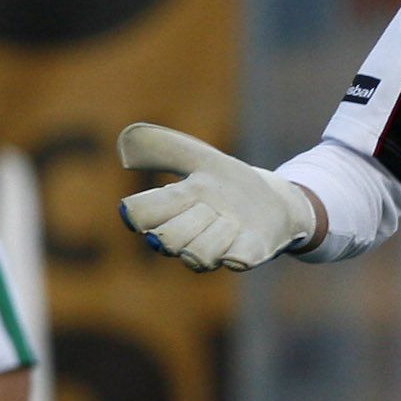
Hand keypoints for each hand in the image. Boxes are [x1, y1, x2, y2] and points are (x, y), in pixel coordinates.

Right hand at [117, 123, 317, 271]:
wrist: (274, 202)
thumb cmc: (228, 184)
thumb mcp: (200, 158)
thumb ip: (165, 149)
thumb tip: (126, 138)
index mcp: (173, 208)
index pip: (141, 215)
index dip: (140, 211)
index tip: (149, 204)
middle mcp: (190, 236)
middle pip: (169, 240)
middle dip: (189, 220)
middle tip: (209, 207)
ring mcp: (217, 250)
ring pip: (199, 254)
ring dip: (217, 232)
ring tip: (232, 220)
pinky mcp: (246, 257)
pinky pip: (235, 261)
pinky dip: (236, 253)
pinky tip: (242, 238)